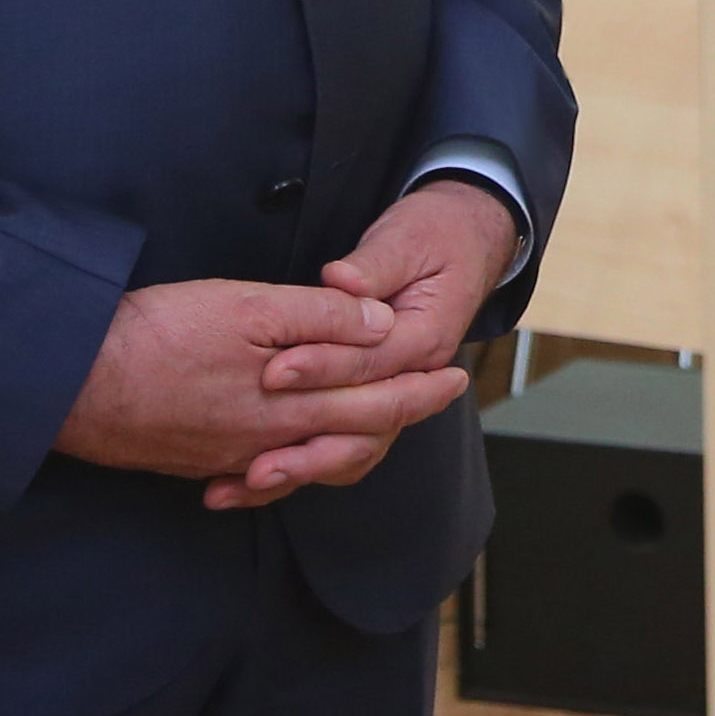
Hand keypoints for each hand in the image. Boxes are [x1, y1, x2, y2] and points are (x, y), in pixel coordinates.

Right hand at [53, 280, 467, 512]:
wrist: (70, 383)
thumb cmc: (158, 334)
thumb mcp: (247, 305)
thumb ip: (320, 318)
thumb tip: (382, 328)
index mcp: (290, 402)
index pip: (374, 401)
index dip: (419, 389)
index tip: (456, 376)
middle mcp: (266, 441)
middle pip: (351, 432)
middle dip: (401, 413)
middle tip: (440, 394)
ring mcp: (228, 457)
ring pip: (307, 457)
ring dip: (349, 440)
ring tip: (376, 423)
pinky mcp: (193, 461)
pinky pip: (256, 472)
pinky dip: (286, 466)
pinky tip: (283, 460)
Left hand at [215, 182, 521, 509]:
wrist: (465, 239)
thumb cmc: (433, 234)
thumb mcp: (405, 239)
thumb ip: (371, 266)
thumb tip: (340, 279)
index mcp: (427, 336)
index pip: (371, 362)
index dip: (322, 367)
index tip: (275, 372)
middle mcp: (416, 375)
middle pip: (364, 421)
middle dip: (305, 437)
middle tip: (254, 454)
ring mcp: (395, 391)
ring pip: (354, 447)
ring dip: (302, 466)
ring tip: (248, 480)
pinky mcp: (372, 397)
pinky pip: (341, 443)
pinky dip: (302, 462)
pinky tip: (252, 479)